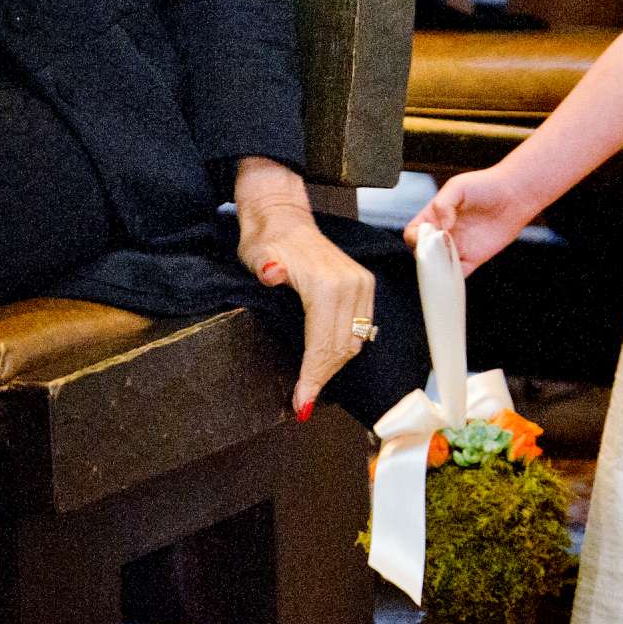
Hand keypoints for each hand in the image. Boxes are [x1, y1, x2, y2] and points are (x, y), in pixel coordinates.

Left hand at [234, 164, 374, 417]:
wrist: (285, 219)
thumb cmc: (266, 242)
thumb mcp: (257, 254)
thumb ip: (265, 266)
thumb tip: (272, 274)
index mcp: (327, 285)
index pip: (323, 343)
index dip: (313, 377)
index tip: (302, 403)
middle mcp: (351, 286)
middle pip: (342, 347)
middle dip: (323, 378)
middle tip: (304, 404)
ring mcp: (361, 286)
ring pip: (354, 341)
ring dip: (334, 366)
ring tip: (313, 388)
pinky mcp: (365, 286)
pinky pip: (360, 328)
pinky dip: (343, 349)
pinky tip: (328, 363)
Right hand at [406, 167, 537, 275]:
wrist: (515, 194)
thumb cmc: (485, 185)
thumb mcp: (458, 186)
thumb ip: (443, 204)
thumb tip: (442, 227)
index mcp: (434, 217)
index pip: (413, 233)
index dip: (415, 237)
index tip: (427, 236)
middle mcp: (443, 234)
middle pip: (423, 253)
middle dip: (426, 255)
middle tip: (441, 250)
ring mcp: (458, 247)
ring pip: (439, 266)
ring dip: (437, 269)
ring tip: (447, 263)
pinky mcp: (474, 258)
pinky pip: (458, 274)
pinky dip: (452, 279)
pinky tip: (453, 275)